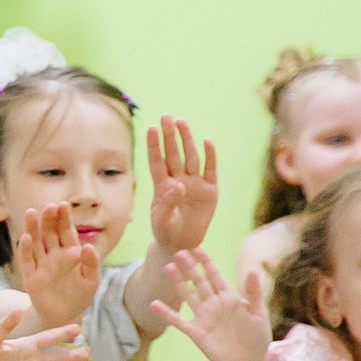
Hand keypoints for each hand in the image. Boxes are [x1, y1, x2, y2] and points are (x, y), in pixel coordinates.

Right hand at [13, 204, 100, 329]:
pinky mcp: (30, 276)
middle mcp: (53, 255)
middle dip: (49, 220)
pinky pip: (26, 260)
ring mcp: (40, 264)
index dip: (64, 219)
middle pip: (49, 233)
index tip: (62, 205)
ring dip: (33, 228)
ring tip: (31, 213)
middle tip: (49, 207)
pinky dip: (25, 249)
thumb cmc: (80, 296)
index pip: (66, 232)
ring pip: (36, 242)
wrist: (64, 316)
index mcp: (70, 253)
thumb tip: (87, 246)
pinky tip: (26, 237)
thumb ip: (91, 263)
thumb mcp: (91, 280)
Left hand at [145, 116, 218, 254]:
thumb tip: (178, 185)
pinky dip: (210, 156)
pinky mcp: (210, 191)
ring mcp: (194, 184)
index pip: (156, 161)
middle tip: (166, 116)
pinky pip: (210, 170)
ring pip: (190, 157)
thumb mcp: (162, 221)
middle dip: (170, 136)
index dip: (154, 145)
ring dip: (187, 140)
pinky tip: (207, 141)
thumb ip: (168, 203)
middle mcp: (178, 180)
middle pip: (173, 154)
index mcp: (162, 186)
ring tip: (181, 122)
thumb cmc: (166, 231)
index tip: (150, 128)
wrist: (182, 244)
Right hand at [149, 250, 272, 360]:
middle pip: (198, 282)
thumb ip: (254, 294)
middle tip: (179, 252)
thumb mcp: (259, 315)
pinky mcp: (195, 332)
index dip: (206, 263)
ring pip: (187, 296)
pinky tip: (154, 304)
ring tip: (167, 268)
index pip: (215, 276)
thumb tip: (253, 271)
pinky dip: (166, 312)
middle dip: (189, 267)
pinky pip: (178, 321)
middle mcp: (213, 305)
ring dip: (178, 282)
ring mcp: (203, 317)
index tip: (197, 249)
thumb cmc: (257, 339)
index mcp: (229, 298)